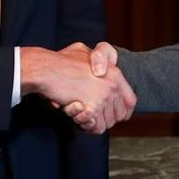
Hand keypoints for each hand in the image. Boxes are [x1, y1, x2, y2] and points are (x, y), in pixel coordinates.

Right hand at [20, 45, 134, 133]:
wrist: (47, 69)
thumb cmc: (61, 61)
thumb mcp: (84, 51)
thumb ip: (95, 58)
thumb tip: (99, 67)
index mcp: (115, 73)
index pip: (131, 101)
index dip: (122, 111)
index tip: (112, 115)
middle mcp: (113, 86)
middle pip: (119, 115)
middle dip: (105, 119)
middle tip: (90, 115)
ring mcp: (104, 97)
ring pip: (107, 123)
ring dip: (94, 123)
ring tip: (80, 114)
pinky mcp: (92, 108)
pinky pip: (95, 127)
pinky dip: (87, 126)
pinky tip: (77, 117)